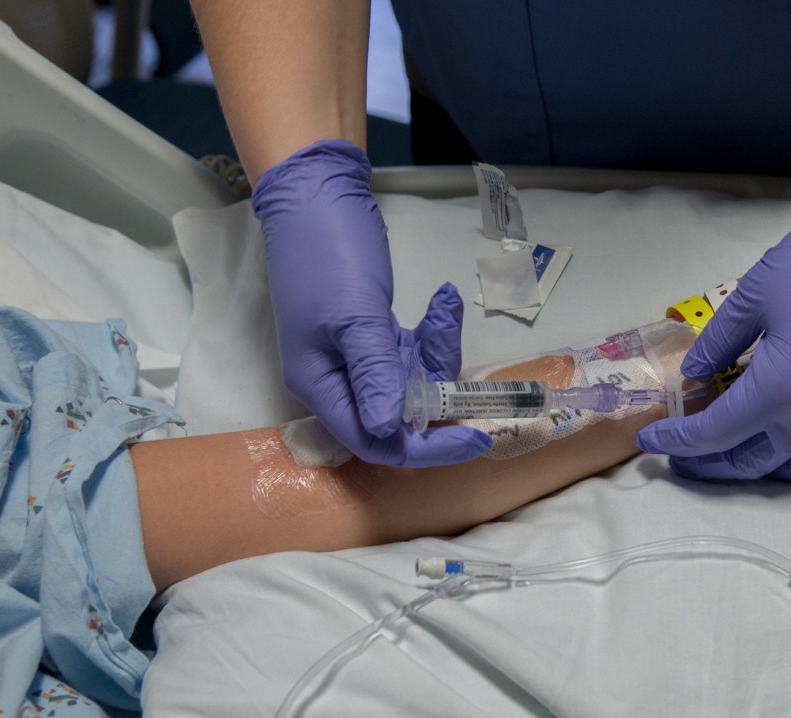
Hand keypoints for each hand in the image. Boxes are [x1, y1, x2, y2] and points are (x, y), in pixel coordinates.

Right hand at [252, 140, 490, 465]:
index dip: (425, 450)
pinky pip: (414, 350)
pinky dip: (434, 331)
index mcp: (321, 385)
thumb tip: (388, 432)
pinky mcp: (375, 332)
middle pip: (398, 417)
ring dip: (440, 353)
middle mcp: (338, 379)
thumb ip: (374, 374)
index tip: (474, 440)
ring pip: (413, 382)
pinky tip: (444, 299)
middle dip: (440, 398)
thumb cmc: (326, 253)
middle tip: (474, 380)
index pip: (375, 442)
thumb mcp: (354, 316)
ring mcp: (358, 355)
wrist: (317, 193)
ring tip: (444, 307)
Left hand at [636, 164, 790, 481]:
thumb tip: (696, 374)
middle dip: (710, 465)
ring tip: (732, 451)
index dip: (679, 441)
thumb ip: (719, 342)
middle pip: (752, 462)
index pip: (715, 434)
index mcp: (779, 390)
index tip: (651, 441)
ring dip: (759, 468)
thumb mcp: (754, 295)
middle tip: (682, 457)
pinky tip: (787, 436)